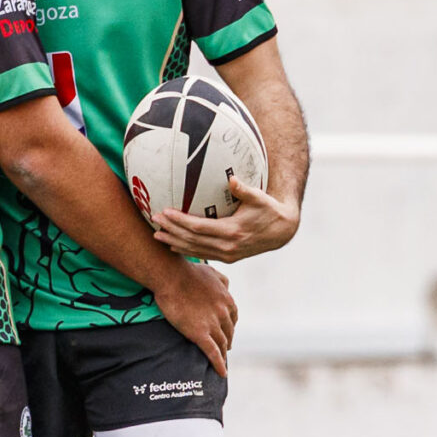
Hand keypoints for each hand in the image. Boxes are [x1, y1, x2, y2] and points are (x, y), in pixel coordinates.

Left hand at [149, 176, 300, 262]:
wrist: (282, 232)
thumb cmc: (269, 210)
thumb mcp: (260, 197)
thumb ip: (244, 189)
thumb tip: (231, 179)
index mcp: (232, 231)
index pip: (199, 227)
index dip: (180, 221)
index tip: (165, 212)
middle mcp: (228, 247)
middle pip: (192, 240)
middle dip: (171, 231)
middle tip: (154, 221)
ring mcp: (228, 254)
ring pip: (195, 249)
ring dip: (174, 242)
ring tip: (157, 235)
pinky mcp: (229, 258)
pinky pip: (203, 253)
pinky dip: (187, 249)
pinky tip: (174, 245)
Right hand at [155, 260, 237, 374]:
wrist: (171, 276)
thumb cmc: (187, 271)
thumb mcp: (210, 271)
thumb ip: (221, 280)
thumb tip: (228, 287)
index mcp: (226, 299)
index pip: (233, 318)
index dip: (230, 327)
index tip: (227, 332)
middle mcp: (223, 313)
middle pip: (228, 332)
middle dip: (228, 340)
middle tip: (225, 348)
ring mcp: (212, 324)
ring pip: (222, 343)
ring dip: (223, 353)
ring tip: (222, 360)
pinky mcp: (199, 334)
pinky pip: (212, 352)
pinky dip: (218, 364)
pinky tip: (221, 372)